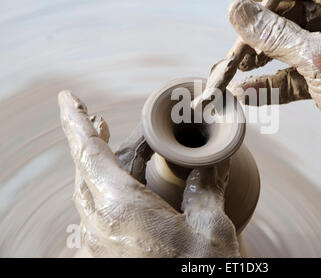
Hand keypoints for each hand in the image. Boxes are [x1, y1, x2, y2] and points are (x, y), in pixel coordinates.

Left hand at [58, 90, 239, 256]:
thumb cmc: (202, 272)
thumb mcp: (211, 226)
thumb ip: (207, 187)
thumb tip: (214, 158)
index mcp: (121, 208)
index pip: (90, 152)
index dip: (77, 121)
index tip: (68, 98)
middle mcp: (100, 226)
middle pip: (86, 169)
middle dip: (91, 140)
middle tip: (98, 118)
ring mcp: (98, 245)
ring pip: (88, 192)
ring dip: (97, 166)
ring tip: (110, 147)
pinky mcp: (104, 258)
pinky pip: (93, 217)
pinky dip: (102, 193)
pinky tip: (114, 191)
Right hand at [227, 0, 320, 222]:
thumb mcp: (318, 58)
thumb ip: (274, 33)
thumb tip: (238, 12)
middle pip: (297, 13)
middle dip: (265, 28)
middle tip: (239, 39)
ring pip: (293, 44)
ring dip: (264, 56)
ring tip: (238, 65)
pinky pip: (295, 73)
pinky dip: (272, 82)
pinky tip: (247, 92)